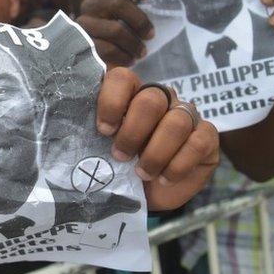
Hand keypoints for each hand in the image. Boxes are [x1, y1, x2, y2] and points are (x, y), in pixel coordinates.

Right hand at [77, 0, 153, 67]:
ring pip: (115, 29)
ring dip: (134, 42)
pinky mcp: (83, 46)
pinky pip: (108, 49)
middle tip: (150, 34)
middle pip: (117, 3)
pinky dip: (124, 56)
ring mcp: (84, 25)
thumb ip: (137, 3)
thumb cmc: (123, 34)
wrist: (103, 61)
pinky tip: (130, 59)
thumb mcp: (130, 15)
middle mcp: (90, 5)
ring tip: (142, 51)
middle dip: (139, 20)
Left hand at [95, 68, 219, 209]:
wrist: (143, 195)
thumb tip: (67, 129)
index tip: (103, 130)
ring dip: (155, 153)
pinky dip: (178, 165)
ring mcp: (186, 116)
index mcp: (130, 95)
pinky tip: (164, 178)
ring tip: (142, 173)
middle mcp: (160, 99)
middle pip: (151, 99)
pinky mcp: (206, 137)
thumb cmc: (118, 167)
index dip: (112, 101)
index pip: (123, 78)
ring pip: (177, 122)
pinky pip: (198, 142)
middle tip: (120, 156)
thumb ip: (88, 133)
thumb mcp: (98, 150)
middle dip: (133, 132)